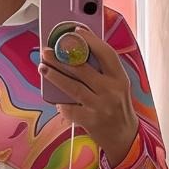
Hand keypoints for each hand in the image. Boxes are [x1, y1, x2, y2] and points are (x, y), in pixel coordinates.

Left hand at [39, 28, 139, 166]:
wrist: (124, 137)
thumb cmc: (118, 107)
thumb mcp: (119, 86)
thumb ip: (104, 71)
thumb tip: (79, 51)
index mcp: (120, 78)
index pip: (106, 54)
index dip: (90, 41)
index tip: (75, 32)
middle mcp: (111, 91)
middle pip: (82, 69)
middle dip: (61, 58)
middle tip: (47, 51)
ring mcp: (100, 106)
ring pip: (72, 87)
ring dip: (54, 76)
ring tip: (43, 67)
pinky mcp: (90, 120)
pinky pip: (69, 108)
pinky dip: (61, 103)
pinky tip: (55, 99)